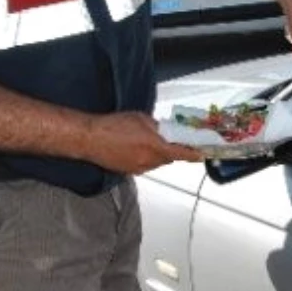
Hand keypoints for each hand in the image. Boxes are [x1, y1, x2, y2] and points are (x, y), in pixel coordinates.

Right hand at [85, 112, 203, 173]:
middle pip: (168, 158)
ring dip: (156, 154)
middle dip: (170, 150)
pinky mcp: (129, 171)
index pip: (181, 154)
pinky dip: (145, 158)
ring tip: (144, 141)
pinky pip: (144, 165)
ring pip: (156, 162)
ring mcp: (139, 168)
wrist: (91, 138)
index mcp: (155, 146)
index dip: (193, 155)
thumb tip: (165, 129)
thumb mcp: (141, 118)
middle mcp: (149, 161)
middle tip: (167, 139)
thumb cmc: (112, 126)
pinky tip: (134, 148)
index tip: (200, 155)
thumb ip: (157, 126)